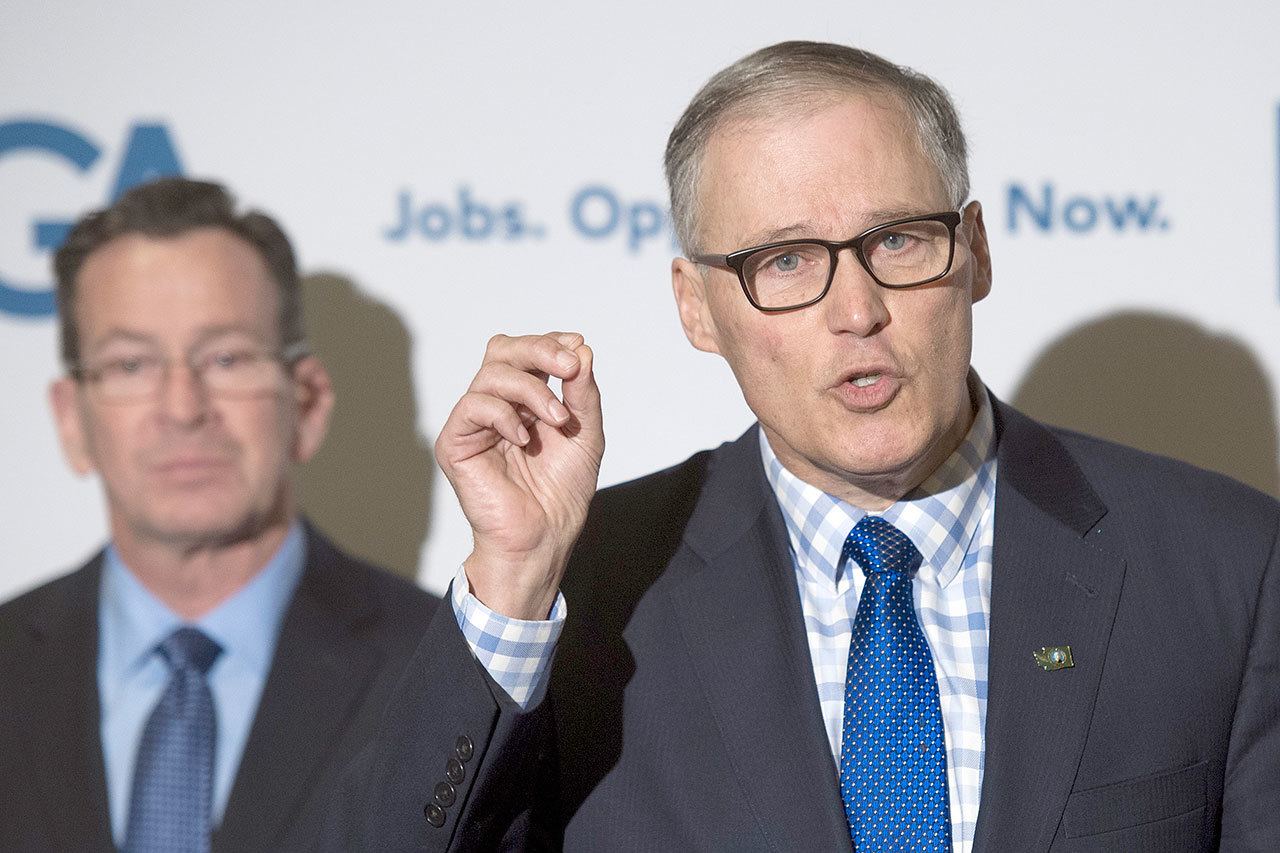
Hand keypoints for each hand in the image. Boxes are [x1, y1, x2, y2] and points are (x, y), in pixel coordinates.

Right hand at [436, 332, 603, 619]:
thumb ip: (583, 392)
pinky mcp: (456, 443)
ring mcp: (475, 423)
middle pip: (503, 351)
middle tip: (568, 366)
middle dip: (539, 350)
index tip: (577, 347)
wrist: (545, 536)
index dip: (549, 343)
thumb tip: (581, 348)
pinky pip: (473, 406)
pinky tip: (524, 439)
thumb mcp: (585, 433)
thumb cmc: (563, 492)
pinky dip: (504, 414)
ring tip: (557, 419)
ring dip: (532, 389)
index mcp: (524, 400)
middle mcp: (497, 405)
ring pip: (491, 374)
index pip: (526, 353)